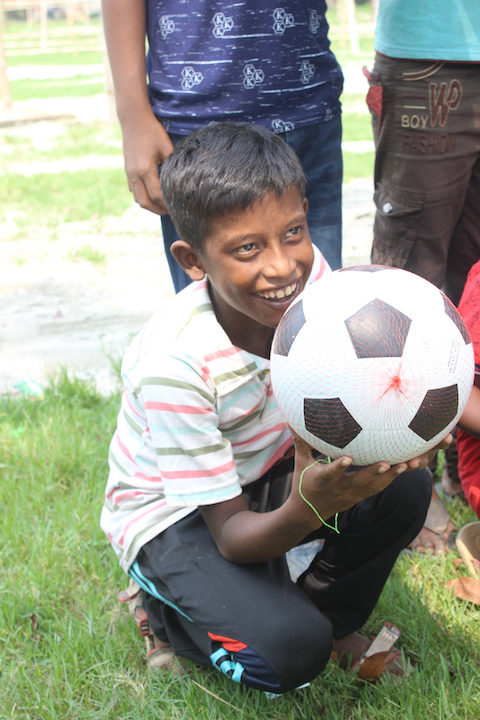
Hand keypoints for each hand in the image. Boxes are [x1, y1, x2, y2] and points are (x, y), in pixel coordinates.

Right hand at [121, 109, 173, 214]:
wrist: (133, 119)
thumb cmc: (152, 131)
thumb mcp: (166, 148)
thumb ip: (172, 166)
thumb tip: (182, 181)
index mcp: (145, 169)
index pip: (156, 196)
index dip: (167, 204)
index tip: (177, 206)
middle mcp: (134, 174)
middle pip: (145, 202)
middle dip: (158, 210)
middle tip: (171, 212)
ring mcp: (129, 173)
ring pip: (137, 198)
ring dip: (150, 204)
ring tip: (163, 205)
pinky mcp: (127, 171)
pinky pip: (134, 190)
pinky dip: (144, 197)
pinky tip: (153, 194)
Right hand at [290, 430, 452, 526]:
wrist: (308, 514)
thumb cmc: (303, 482)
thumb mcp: (300, 463)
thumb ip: (300, 441)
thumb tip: (290, 419)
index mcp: (322, 480)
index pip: (330, 474)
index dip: (338, 467)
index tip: (347, 458)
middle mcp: (339, 489)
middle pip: (359, 482)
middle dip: (374, 473)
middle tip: (388, 463)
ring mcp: (352, 495)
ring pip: (374, 487)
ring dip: (391, 477)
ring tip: (408, 464)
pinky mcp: (360, 497)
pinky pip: (378, 488)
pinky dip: (391, 478)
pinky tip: (406, 467)